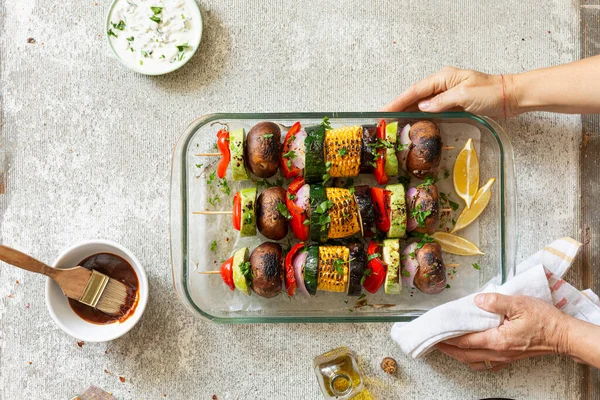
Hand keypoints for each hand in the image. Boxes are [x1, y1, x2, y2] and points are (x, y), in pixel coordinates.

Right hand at [380, 67, 518, 117]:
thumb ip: (442, 101)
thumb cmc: (490, 93)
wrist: (510, 97)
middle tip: (382, 120)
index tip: (383, 111)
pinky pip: (431, 111)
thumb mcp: (465, 95)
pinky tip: (413, 124)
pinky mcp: (452, 104)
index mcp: (443, 78)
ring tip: (392, 124)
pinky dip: (420, 117)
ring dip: (407, 113)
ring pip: (421, 105)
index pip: (415, 91)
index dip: (397, 101)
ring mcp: (446, 95)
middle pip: (414, 97)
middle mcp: (442, 85)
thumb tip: (422, 107)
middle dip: (397, 108)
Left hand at [434, 293, 571, 371]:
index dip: (447, 338)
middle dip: (447, 348)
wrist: (564, 336)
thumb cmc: (544, 320)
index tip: (434, 333)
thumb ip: (495, 302)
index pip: (464, 341)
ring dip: (458, 354)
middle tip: (433, 341)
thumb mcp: (519, 304)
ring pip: (473, 360)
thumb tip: (477, 300)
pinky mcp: (509, 357)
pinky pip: (485, 362)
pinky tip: (469, 352)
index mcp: (497, 340)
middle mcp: (498, 352)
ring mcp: (503, 357)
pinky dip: (472, 359)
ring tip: (446, 345)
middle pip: (465, 354)